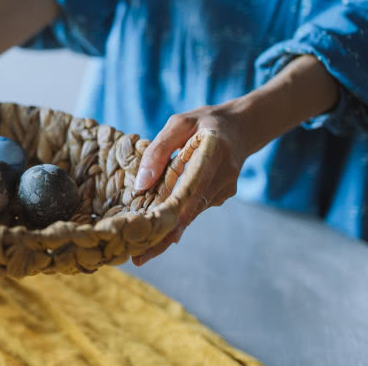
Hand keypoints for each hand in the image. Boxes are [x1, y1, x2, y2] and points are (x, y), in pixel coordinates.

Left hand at [130, 104, 252, 264]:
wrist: (241, 127)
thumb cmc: (204, 122)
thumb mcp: (180, 123)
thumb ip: (159, 149)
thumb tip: (142, 183)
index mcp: (215, 150)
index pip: (194, 184)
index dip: (178, 209)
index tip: (163, 233)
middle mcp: (224, 174)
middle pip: (191, 209)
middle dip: (165, 235)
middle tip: (140, 258)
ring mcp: (225, 189)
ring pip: (191, 214)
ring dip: (167, 232)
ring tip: (141, 254)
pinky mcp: (220, 196)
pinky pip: (194, 209)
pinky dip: (175, 219)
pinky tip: (154, 232)